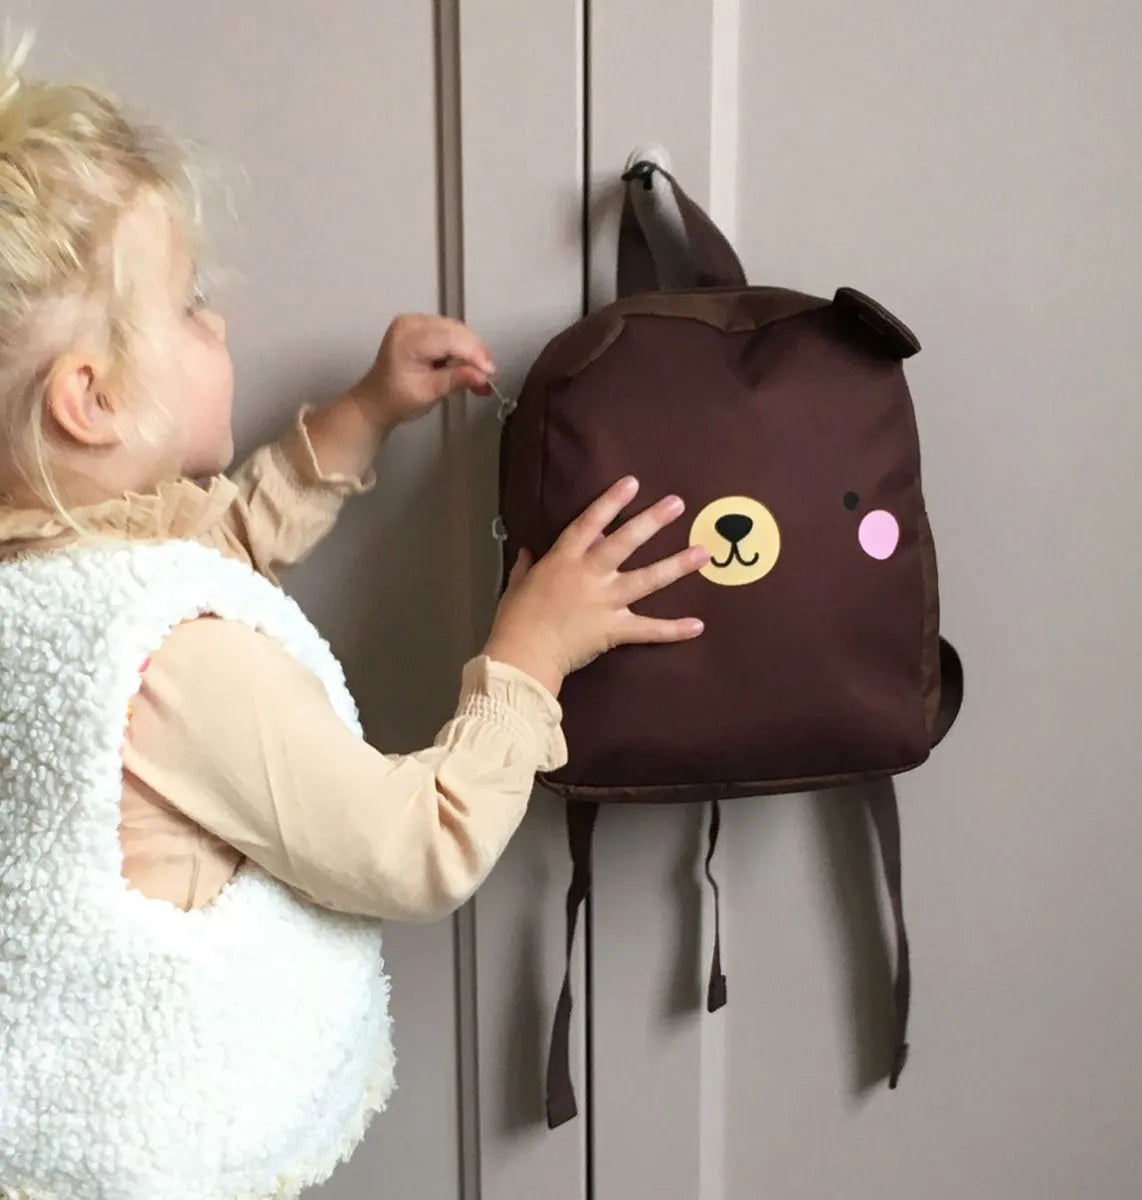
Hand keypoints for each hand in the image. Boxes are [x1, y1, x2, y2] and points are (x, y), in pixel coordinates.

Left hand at [350, 314, 495, 431]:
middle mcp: (411, 322)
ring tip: (480, 375)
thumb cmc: (397, 399)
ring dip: (472, 351)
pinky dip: (462, 348)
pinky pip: (450, 332)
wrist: (376, 400)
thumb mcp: (428, 393)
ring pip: (457, 330)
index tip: (491, 373)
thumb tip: (483, 377)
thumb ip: (455, 380)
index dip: (474, 354)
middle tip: (489, 377)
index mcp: (408, 338)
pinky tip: (468, 365)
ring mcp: (416, 321)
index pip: (450, 339)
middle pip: (456, 331)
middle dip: (476, 353)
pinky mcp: (422, 326)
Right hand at [483, 477, 708, 696]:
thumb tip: (528, 551)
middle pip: (625, 543)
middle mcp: (589, 575)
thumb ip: (526, 566)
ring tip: (702, 553)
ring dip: (676, 566)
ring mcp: (605, 602)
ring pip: (646, 580)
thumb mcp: (517, 585)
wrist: (523, 655)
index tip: (632, 483)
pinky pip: (648, 630)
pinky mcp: (613, 630)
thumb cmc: (515, 619)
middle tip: (677, 504)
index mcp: (563, 560)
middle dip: (652, 521)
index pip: (589, 523)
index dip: (610, 502)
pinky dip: (673, 630)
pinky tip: (698, 625)